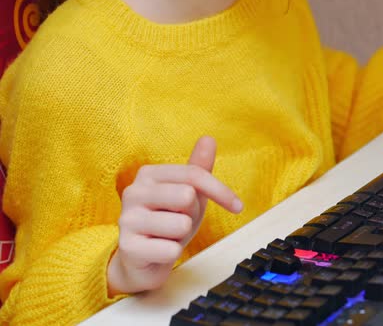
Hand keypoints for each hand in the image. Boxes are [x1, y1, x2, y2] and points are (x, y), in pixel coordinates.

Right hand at [107, 136, 242, 294]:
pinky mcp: (127, 247)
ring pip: (181, 224)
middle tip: (180, 222)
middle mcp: (133, 192)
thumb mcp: (188, 194)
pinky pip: (171, 250)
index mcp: (148, 174)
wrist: (143, 260)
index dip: (220, 191)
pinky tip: (159, 251)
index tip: (238, 206)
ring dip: (182, 236)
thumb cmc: (169, 222)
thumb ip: (198, 168)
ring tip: (168, 236)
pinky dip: (173, 254)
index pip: (193, 175)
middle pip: (187, 196)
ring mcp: (127, 219)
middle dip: (193, 214)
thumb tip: (209, 138)